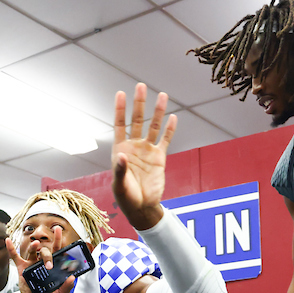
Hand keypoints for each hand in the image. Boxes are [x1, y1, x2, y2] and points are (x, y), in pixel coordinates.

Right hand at [6, 233, 74, 292]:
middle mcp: (41, 261)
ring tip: (36, 244)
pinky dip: (11, 248)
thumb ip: (66, 287)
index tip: (57, 229)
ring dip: (33, 246)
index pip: (56, 249)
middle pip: (44, 251)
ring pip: (31, 251)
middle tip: (48, 265)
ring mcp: (31, 263)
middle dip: (47, 256)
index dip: (57, 238)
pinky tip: (8, 241)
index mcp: (52, 264)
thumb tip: (72, 279)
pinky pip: (15, 256)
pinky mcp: (21, 267)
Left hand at [112, 82, 176, 230]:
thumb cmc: (126, 196)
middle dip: (139, 103)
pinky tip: (173, 117)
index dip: (120, 109)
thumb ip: (120, 169)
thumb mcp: (120, 184)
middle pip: (137, 120)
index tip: (120, 93)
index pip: (120, 124)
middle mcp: (134, 146)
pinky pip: (165, 140)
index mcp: (120, 148)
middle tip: (141, 86)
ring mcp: (147, 150)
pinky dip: (169, 129)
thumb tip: (121, 155)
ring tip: (162, 95)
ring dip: (157, 111)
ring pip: (153, 126)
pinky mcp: (159, 157)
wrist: (141, 206)